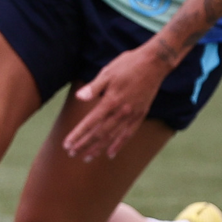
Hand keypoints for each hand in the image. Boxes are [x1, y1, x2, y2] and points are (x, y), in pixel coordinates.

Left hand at [64, 46, 165, 160]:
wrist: (154, 63)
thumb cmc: (127, 65)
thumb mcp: (107, 72)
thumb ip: (93, 88)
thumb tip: (79, 97)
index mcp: (111, 101)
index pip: (90, 122)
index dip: (78, 134)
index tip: (67, 144)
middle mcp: (121, 111)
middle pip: (100, 133)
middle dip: (84, 144)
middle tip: (72, 154)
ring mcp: (132, 115)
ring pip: (113, 136)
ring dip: (98, 148)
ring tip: (87, 158)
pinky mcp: (140, 115)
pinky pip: (128, 134)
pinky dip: (119, 145)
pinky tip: (110, 154)